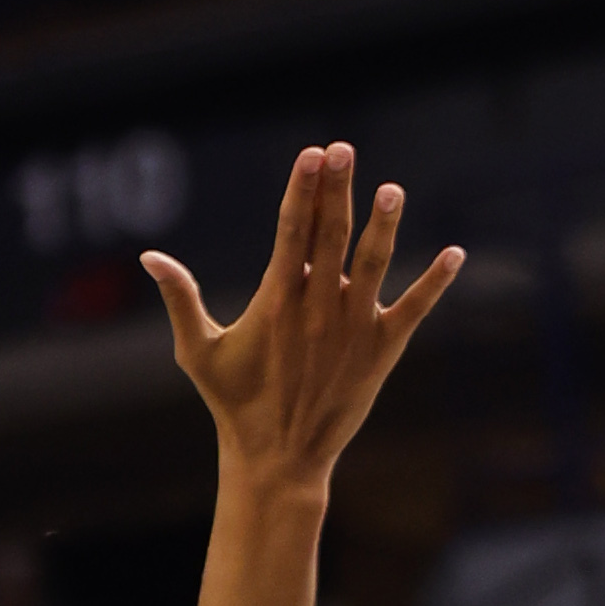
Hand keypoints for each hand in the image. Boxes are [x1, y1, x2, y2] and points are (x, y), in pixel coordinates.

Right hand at [141, 146, 461, 493]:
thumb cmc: (233, 403)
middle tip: (342, 148)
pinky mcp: (382, 348)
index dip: (302, 191)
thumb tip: (149, 257)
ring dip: (384, 223)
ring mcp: (354, 326)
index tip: (311, 155)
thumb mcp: (197, 352)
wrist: (277, 457)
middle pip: (331, 234)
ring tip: (390, 189)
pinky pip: (414, 307)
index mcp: (276, 302)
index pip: (292, 232)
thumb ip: (180, 299)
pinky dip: (436, 281)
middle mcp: (318, 307)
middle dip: (336, 189)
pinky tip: (455, 253)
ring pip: (374, 262)